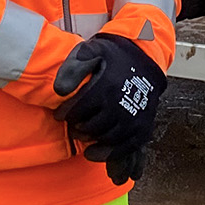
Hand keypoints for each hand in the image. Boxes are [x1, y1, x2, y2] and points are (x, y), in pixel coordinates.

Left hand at [52, 33, 166, 183]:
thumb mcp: (90, 50)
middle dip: (76, 128)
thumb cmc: (113, 55)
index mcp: (106, 86)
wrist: (145, 56)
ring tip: (81, 134)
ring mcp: (134, 118)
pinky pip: (125, 148)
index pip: (77, 110)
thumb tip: (59, 91)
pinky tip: (93, 153)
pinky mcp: (143, 127)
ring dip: (90, 140)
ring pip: (106, 139)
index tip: (59, 114)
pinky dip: (108, 154)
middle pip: (90, 127)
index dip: (64, 114)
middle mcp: (121, 105)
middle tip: (71, 124)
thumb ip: (72, 68)